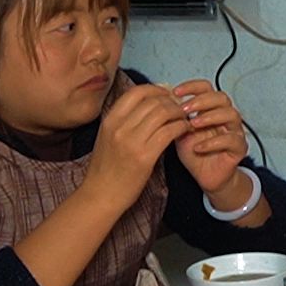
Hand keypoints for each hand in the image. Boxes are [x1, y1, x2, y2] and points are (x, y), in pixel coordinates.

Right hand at [83, 83, 191, 203]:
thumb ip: (124, 121)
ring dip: (179, 114)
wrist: (100, 195)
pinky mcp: (145, 156)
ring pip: (163, 113)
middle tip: (180, 109)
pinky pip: (169, 132)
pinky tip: (184, 131)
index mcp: (110, 120)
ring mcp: (132, 141)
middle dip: (171, 102)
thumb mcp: (108, 138)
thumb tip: (148, 106)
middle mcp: (120, 127)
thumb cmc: (106, 169)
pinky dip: (181, 127)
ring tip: (184, 120)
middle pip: (153, 101)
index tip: (166, 95)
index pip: (137, 92)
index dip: (156, 90)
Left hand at [170, 80, 251, 199]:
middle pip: (222, 97)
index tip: (175, 92)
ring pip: (232, 114)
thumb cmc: (194, 152)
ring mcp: (235, 131)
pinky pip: (231, 140)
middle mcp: (225, 116)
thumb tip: (161, 102)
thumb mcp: (179, 132)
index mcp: (211, 109)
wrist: (206, 176)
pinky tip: (198, 147)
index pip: (206, 88)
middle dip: (202, 100)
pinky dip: (213, 142)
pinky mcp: (240, 148)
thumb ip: (176, 118)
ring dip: (210, 117)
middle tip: (184, 108)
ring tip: (193, 125)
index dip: (192, 86)